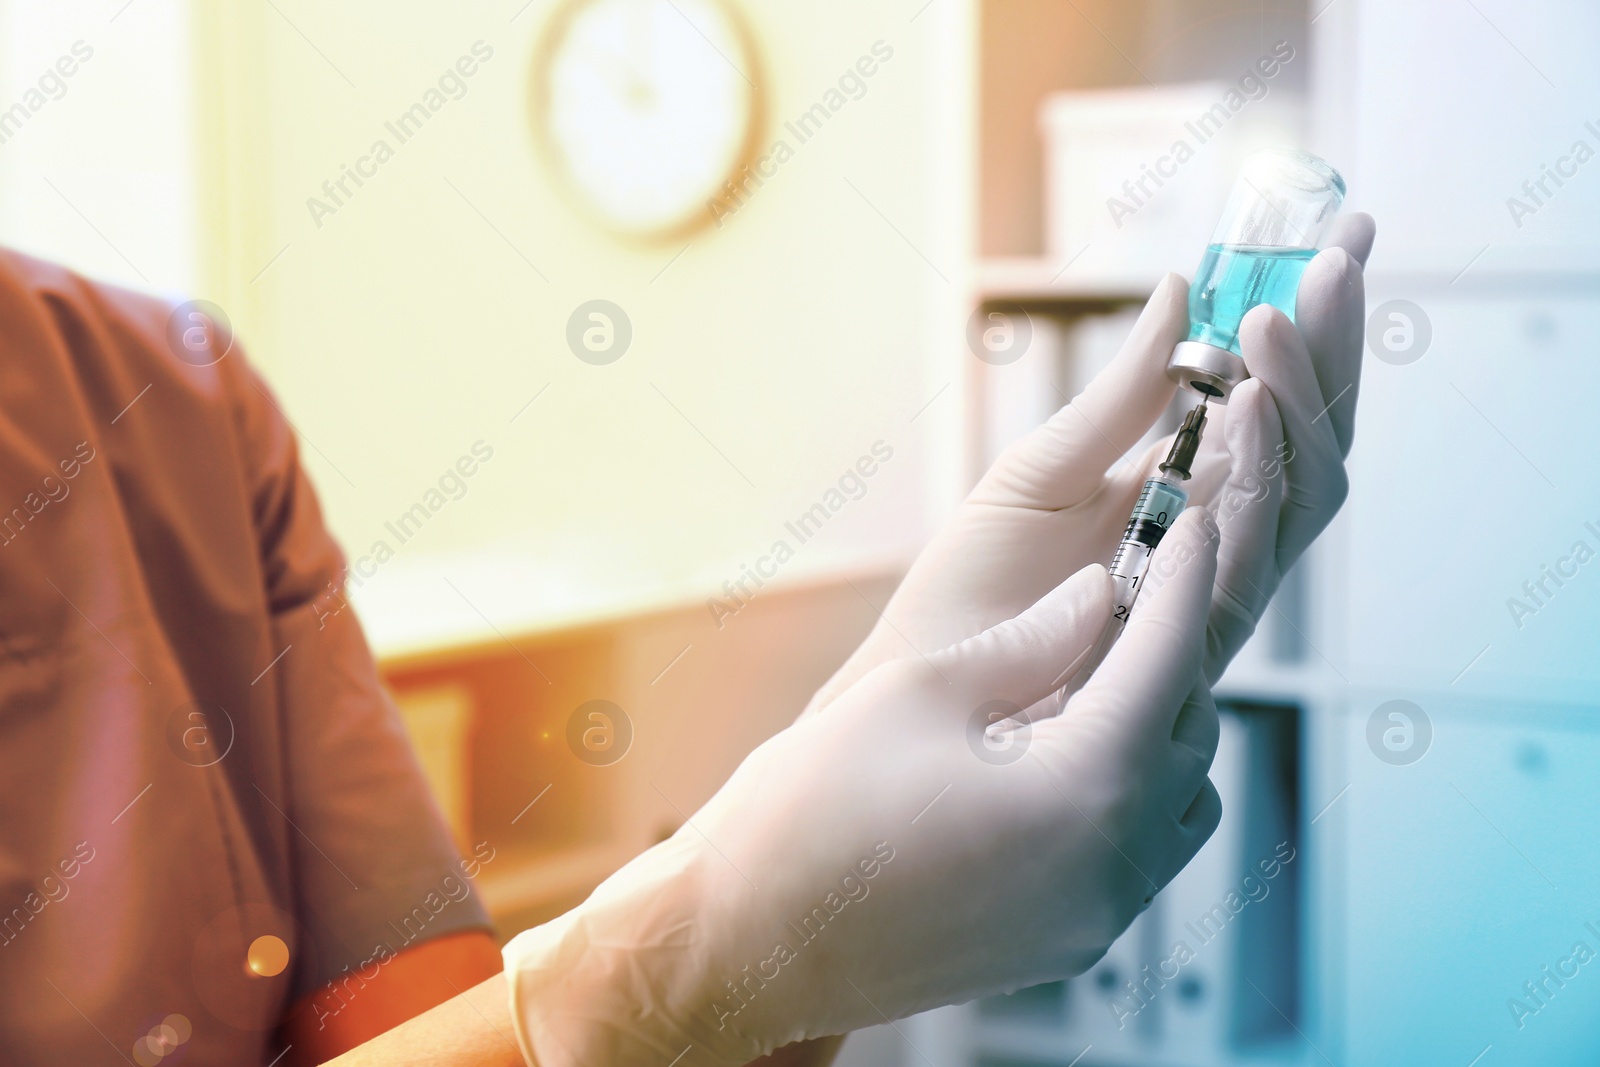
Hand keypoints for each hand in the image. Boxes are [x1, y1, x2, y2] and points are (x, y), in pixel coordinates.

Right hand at [503, 511, 1222, 1066]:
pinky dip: (1130, 791)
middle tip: (1135, 590)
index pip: (1168, 658)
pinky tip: (1068, 752)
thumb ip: (1030, 641)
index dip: (1184, 578)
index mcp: (1084, 790)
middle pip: (1190, 729)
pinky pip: (1141, 853)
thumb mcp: (918, 692)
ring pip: (1181, 800)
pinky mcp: (1066, 942)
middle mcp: (1110, 865)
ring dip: (1157, 728)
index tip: (1192, 526)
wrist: (748, 942)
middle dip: (1170, 651)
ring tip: (1097, 675)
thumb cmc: (811, 816)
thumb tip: (1095, 598)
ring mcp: (1093, 916)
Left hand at [803, 214, 1374, 712]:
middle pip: (1312, 440)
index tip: (1342, 236)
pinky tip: (1248, 396)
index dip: (1315, 327)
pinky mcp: (1190, 635)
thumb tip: (1183, 289)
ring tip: (1279, 314)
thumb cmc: (974, 590)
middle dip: (1334, 345)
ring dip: (1301, 394)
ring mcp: (1212, 588)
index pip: (1279, 405)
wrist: (923, 686)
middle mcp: (1216, 543)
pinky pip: (1251, 544)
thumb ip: (1121, 395)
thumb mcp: (1043, 469)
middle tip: (1343, 254)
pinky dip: (1256, 466)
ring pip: (1303, 488)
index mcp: (1186, 499)